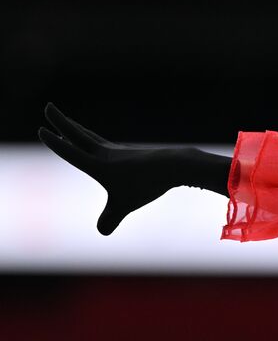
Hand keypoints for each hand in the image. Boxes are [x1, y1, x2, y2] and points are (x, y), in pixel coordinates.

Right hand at [37, 103, 187, 234]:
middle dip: (61, 122)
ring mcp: (117, 151)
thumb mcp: (126, 204)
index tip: (42, 130)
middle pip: (78, 134)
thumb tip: (102, 233)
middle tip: (49, 107)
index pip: (71, 152)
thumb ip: (111, 218)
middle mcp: (105, 154)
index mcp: (98, 164)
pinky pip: (104, 143)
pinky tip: (96, 143)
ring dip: (76, 128)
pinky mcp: (128, 153)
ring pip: (91, 136)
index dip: (56, 143)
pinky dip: (94, 139)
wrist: (173, 166)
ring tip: (68, 122)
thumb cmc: (147, 184)